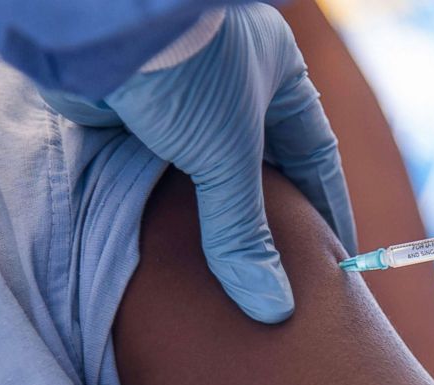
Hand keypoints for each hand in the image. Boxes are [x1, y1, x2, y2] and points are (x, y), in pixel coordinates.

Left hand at [104, 5, 356, 322]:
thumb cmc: (184, 68)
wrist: (97, 23)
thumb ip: (244, 234)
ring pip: (206, 171)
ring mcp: (181, 96)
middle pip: (260, 167)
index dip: (326, 208)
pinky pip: (156, 169)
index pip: (315, 155)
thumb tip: (273, 308)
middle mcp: (234, 84)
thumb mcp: (227, 156)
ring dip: (212, 216)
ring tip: (229, 274)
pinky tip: (173, 247)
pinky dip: (164, 206)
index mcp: (279, 77)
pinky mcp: (132, 109)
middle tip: (282, 277)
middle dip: (268, 220)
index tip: (337, 258)